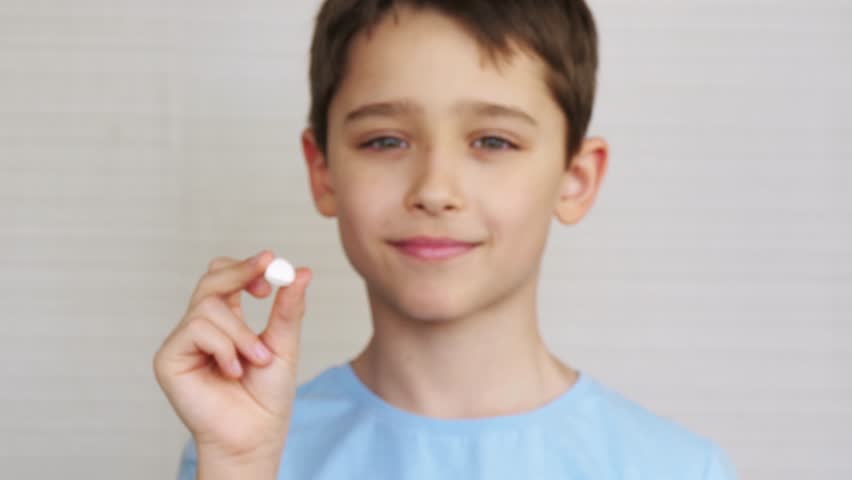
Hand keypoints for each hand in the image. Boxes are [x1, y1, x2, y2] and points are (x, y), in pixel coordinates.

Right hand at [153, 250, 311, 463]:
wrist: (255, 435)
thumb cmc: (267, 397)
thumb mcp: (283, 345)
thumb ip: (288, 310)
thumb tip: (303, 272)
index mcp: (227, 320)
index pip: (226, 277)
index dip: (245, 266)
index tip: (269, 260)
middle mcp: (202, 327)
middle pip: (211, 279)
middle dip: (239, 275)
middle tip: (264, 284)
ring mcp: (183, 342)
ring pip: (208, 307)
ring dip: (240, 333)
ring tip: (255, 361)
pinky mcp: (168, 358)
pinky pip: (196, 329)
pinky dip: (223, 347)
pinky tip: (232, 371)